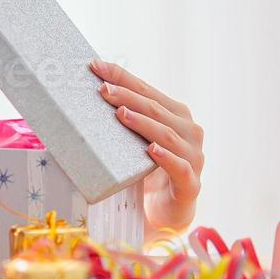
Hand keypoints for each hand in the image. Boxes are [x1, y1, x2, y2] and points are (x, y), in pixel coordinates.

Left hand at [90, 59, 202, 231]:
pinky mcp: (191, 185)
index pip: (146, 90)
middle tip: (103, 89)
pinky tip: (151, 150)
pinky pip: (180, 169)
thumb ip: (124, 118)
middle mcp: (189, 131)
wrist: (163, 213)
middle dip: (128, 97)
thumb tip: (86, 93)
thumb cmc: (147, 170)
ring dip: (143, 123)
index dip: (122, 77)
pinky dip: (166, 158)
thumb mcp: (134, 140)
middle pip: (156, 109)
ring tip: (120, 114)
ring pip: (167, 135)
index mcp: (176, 114)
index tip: (95, 66)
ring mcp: (193, 158)